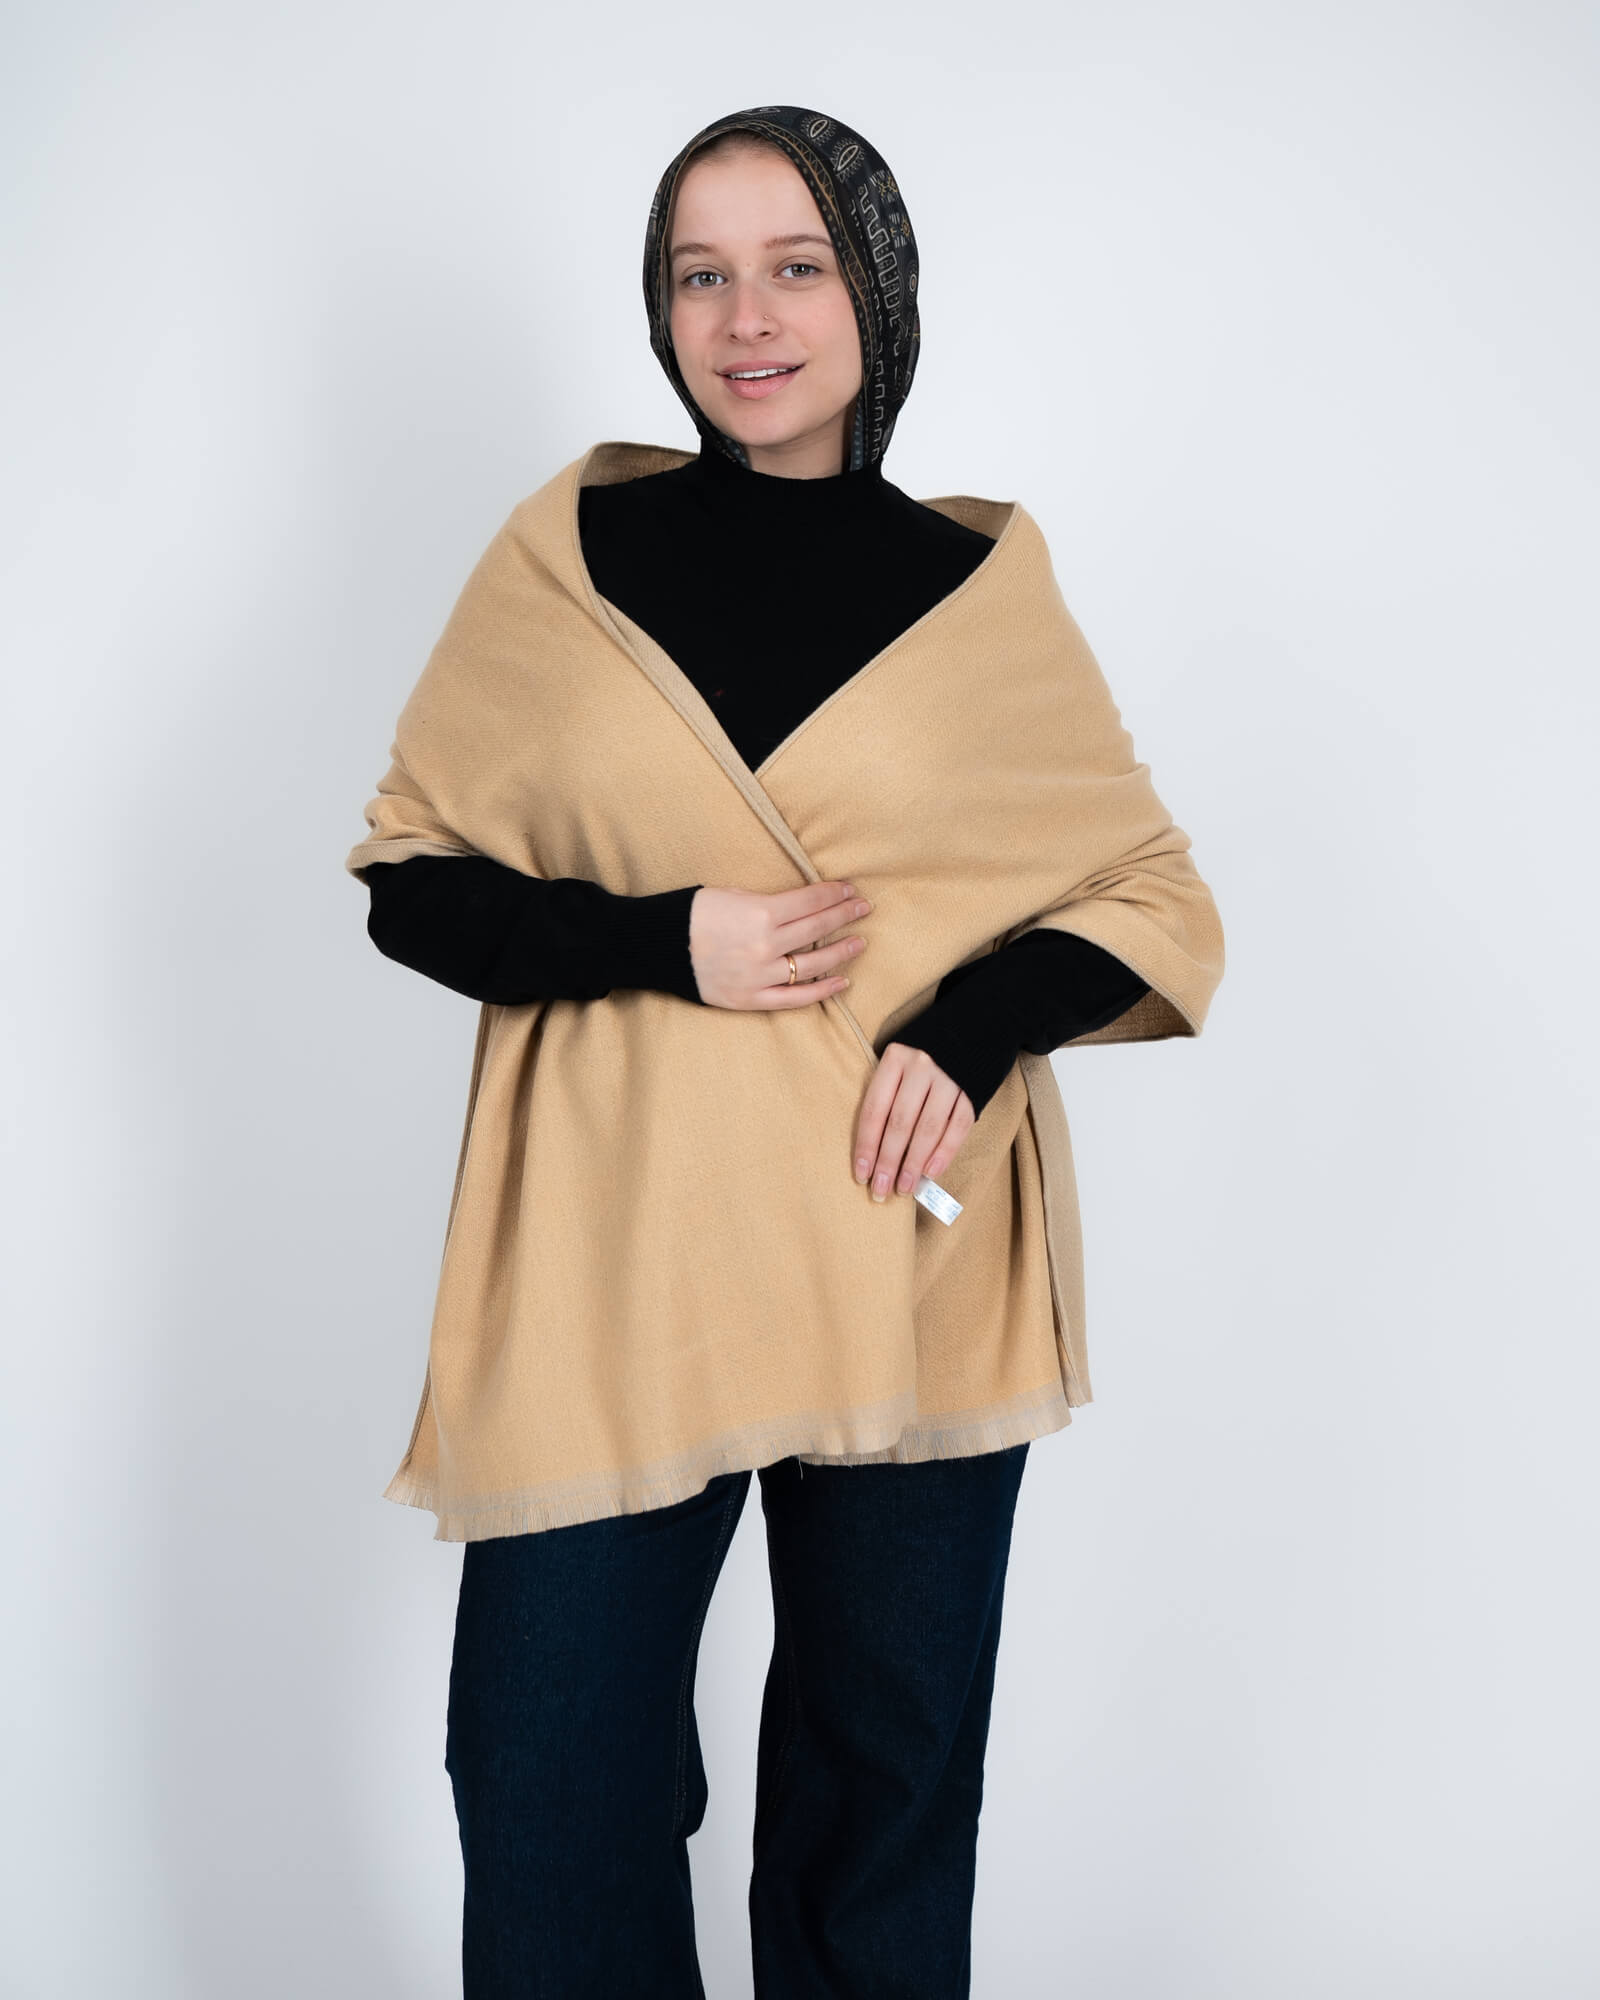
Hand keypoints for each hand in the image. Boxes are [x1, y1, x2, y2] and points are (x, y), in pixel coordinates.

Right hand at [690, 880, 871, 1010]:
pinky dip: (821, 991)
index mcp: (761, 914)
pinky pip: (795, 998)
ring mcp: (760, 975)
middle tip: (864, 909)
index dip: (834, 894)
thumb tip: (800, 904)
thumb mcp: (731, 895)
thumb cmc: (692, 914)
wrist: (657, 947)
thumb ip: (768, 902)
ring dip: (841, 952)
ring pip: (813, 965)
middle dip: (845, 916)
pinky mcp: (751, 998)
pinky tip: (841, 982)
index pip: (811, 902)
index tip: (850, 890)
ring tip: (859, 943)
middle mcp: (766, 946)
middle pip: (817, 928)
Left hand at [853, 1044, 974, 1201]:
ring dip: (914, 1163)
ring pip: (927, 1128)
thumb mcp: (900, 1061)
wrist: (975, 1025)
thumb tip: (876, 1151)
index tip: (861, 1174)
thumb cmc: (926, 1052)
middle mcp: (921, 1067)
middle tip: (880, 1191)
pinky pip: (957, 1127)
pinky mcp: (972, 1090)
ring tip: (904, 1188)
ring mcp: (949, 1078)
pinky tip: (931, 1172)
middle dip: (888, 1161)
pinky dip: (944, 1152)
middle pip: (899, 1123)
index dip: (866, 1145)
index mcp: (894, 1059)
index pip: (874, 1109)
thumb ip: (888, 1096)